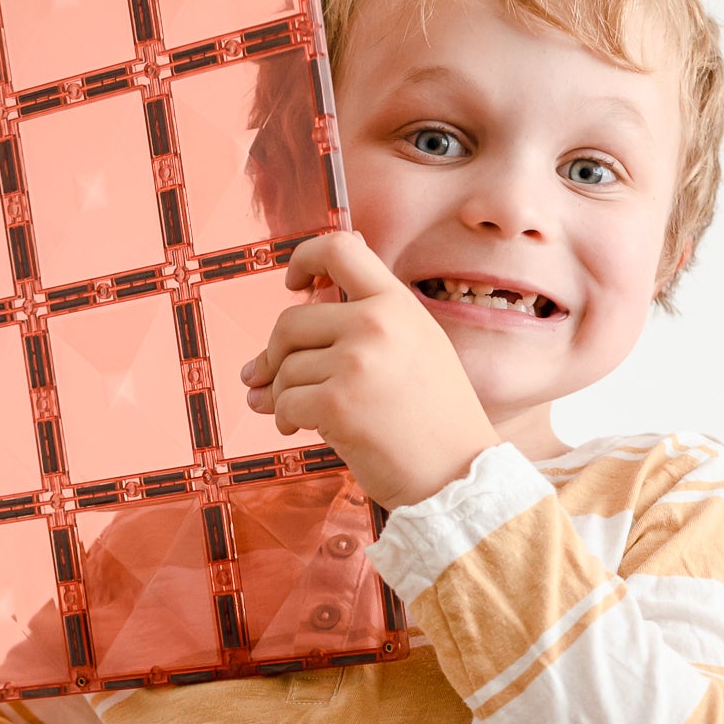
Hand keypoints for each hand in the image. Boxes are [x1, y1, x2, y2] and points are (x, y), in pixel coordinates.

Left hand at [241, 232, 499, 512]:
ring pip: (286, 367)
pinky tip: (298, 427)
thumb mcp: (417, 347)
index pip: (340, 250)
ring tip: (292, 414)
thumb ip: (368, 323)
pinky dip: (285, 417)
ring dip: (280, 394)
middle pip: (291, 321)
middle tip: (266, 376)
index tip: (293, 283)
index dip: (304, 259)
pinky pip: (286, 401)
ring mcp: (356, 362)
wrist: (457, 474)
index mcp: (398, 303)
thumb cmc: (435, 420)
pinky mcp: (337, 403)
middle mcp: (376, 323)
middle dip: (274, 354)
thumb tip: (294, 312)